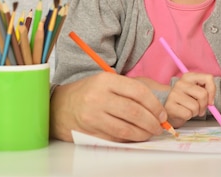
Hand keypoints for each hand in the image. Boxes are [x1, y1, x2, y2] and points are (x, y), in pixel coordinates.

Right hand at [50, 72, 166, 141]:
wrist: (58, 106)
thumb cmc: (88, 92)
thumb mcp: (106, 81)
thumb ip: (129, 89)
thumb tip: (156, 105)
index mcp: (106, 80)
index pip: (138, 92)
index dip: (155, 105)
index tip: (162, 113)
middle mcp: (99, 97)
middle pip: (134, 112)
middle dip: (152, 122)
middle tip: (159, 127)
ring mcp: (93, 116)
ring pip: (126, 129)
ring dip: (143, 134)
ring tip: (150, 133)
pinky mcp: (89, 132)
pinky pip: (115, 138)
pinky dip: (129, 140)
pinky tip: (135, 137)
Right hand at [164, 72, 215, 127]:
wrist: (170, 109)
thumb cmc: (186, 101)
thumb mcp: (196, 91)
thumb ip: (206, 91)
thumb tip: (211, 102)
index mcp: (188, 76)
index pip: (208, 78)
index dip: (212, 91)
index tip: (210, 100)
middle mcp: (180, 83)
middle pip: (203, 94)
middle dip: (204, 105)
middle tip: (200, 109)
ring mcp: (174, 94)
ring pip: (196, 106)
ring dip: (196, 112)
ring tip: (190, 110)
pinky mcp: (170, 106)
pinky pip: (188, 114)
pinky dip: (189, 116)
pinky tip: (184, 113)